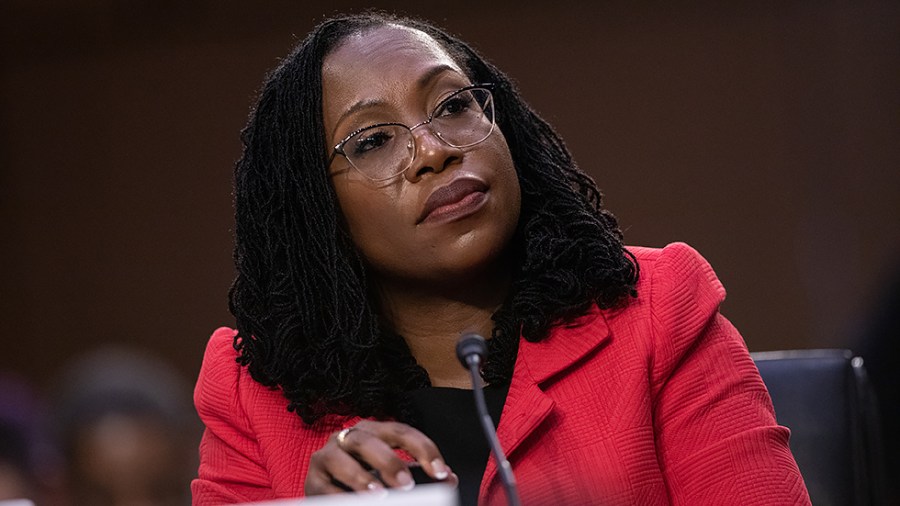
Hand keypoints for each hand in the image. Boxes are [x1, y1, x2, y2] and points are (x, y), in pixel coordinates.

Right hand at [304, 420, 457, 494]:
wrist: (329, 491)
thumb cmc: (366, 477)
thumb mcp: (393, 474)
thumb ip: (418, 474)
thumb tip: (450, 479)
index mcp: (374, 432)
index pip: (401, 431)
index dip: (424, 450)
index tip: (442, 473)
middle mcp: (349, 438)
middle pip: (368, 440)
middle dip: (389, 461)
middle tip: (407, 484)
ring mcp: (327, 456)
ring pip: (340, 458)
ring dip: (359, 476)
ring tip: (377, 494)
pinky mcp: (312, 478)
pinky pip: (323, 486)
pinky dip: (337, 496)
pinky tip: (351, 503)